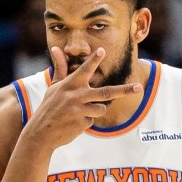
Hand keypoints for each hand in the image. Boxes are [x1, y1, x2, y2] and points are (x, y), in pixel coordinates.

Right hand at [23, 47, 142, 150]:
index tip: (102, 51)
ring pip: (101, 109)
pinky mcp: (82, 123)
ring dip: (94, 112)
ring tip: (78, 114)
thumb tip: (57, 48)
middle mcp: (76, 95)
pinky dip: (85, 122)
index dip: (94, 60)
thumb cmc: (49, 107)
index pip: (85, 70)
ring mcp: (80, 110)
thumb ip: (61, 68)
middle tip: (139, 87)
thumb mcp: (54, 86)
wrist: (42, 132)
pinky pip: (92, 122)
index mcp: (70, 84)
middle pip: (106, 92)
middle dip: (124, 90)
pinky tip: (73, 123)